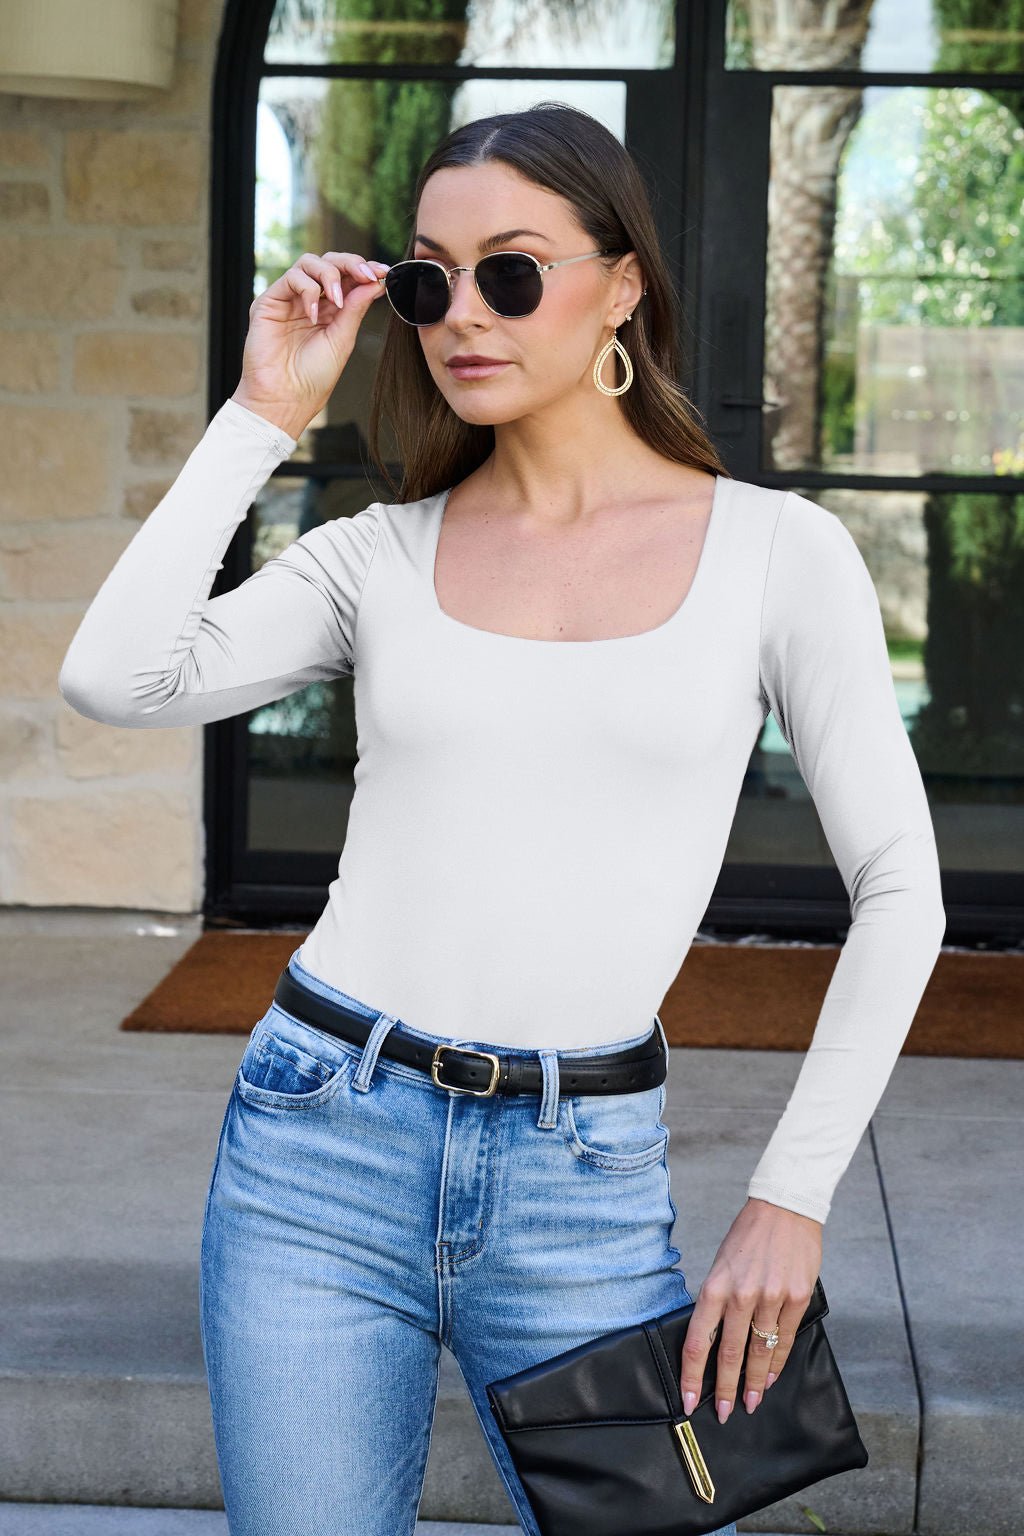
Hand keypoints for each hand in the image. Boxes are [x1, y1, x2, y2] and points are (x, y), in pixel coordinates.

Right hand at [232, 250, 390, 436]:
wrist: (285, 399)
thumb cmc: (312, 378)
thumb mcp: (342, 340)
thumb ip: (356, 308)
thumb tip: (376, 282)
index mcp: (330, 311)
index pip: (347, 277)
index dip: (365, 269)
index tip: (384, 272)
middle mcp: (310, 301)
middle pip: (329, 262)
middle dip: (351, 263)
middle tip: (367, 275)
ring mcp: (289, 299)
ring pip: (309, 262)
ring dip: (330, 275)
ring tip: (338, 301)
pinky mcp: (270, 301)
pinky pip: (291, 278)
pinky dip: (308, 290)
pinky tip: (313, 316)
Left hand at [679, 1197, 821, 1424]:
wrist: (785, 1207)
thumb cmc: (749, 1234)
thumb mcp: (721, 1262)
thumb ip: (718, 1298)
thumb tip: (714, 1337)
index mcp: (716, 1285)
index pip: (699, 1340)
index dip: (692, 1374)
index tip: (689, 1399)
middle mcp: (742, 1294)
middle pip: (729, 1354)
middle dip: (724, 1389)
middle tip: (723, 1412)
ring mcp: (771, 1297)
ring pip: (759, 1352)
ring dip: (753, 1383)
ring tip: (749, 1402)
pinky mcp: (797, 1297)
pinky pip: (784, 1339)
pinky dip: (776, 1363)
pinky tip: (769, 1377)